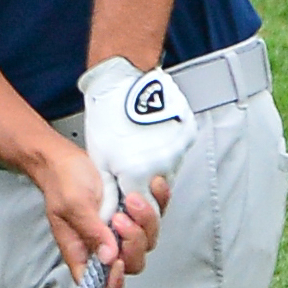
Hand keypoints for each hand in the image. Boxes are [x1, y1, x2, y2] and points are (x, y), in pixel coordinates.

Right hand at [25, 134, 167, 287]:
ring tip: (131, 198)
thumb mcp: (73, 205)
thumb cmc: (63, 183)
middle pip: (133, 263)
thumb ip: (91, 231)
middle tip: (121, 216)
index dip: (114, 281)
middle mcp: (106, 247)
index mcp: (84, 253)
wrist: (67, 160)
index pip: (102, 286)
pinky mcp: (137, 213)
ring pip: (149, 239)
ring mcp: (124, 231)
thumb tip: (109, 257)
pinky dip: (160, 200)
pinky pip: (159, 214)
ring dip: (146, 219)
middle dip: (133, 241)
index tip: (116, 258)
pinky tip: (153, 185)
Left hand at [79, 56, 197, 210]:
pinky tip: (153, 137)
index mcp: (140, 174)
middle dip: (147, 186)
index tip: (129, 198)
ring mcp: (179, 149)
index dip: (137, 206)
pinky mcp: (187, 134)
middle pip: (160, 190)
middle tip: (132, 169)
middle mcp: (164, 164)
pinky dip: (167, 149)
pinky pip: (179, 152)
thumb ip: (112, 188)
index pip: (146, 206)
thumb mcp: (100, 159)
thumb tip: (116, 205)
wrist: (123, 81)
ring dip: (158, 167)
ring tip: (141, 146)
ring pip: (170, 170)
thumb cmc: (108, 115)